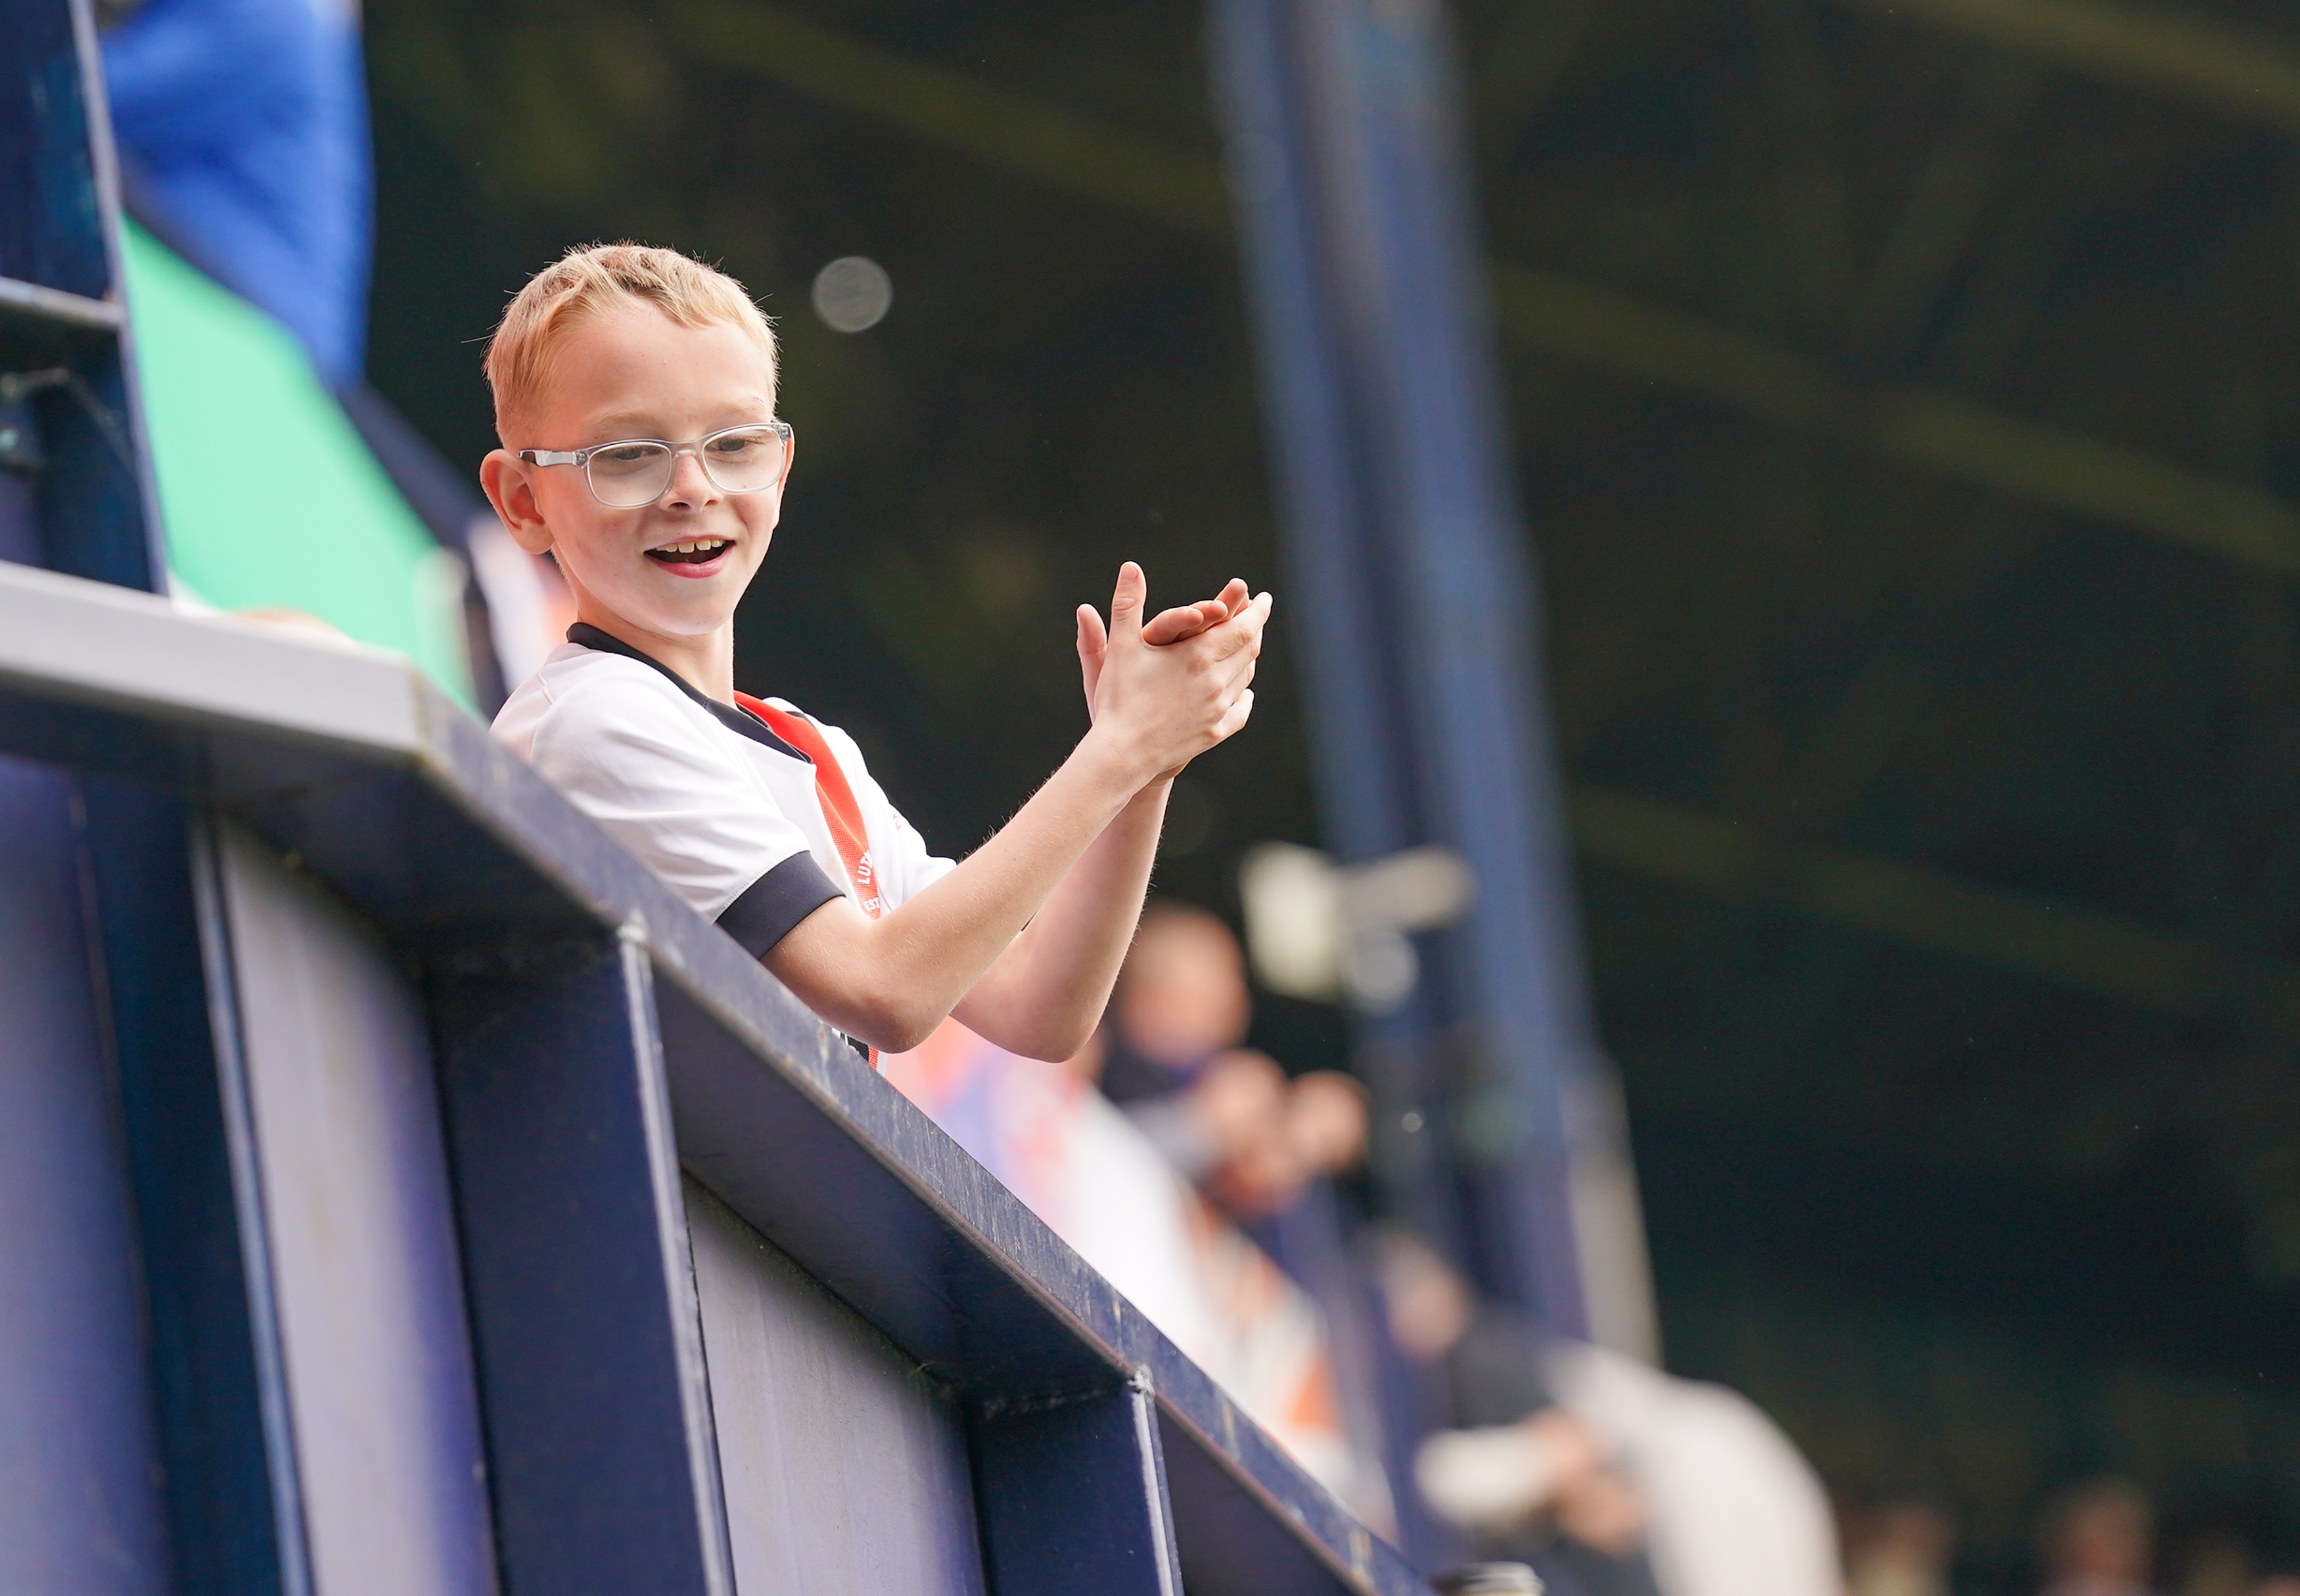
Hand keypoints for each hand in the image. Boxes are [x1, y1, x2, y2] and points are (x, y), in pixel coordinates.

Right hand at [1079, 564, 1269, 784]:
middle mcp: (1216, 681)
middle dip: (1255, 629)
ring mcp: (1218, 709)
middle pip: (1249, 649)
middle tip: (1258, 616)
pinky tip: (1243, 692)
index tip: (1263, 598)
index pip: (1242, 626)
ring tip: (1248, 646)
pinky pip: (1240, 710)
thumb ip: (1127, 604)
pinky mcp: (1214, 732)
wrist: (1123, 753)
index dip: (1256, 611)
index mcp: (1198, 655)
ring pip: (1244, 677)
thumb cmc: (1119, 697)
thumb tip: (1130, 567)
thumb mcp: (1121, 647)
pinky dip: (1244, 695)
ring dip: (1249, 658)